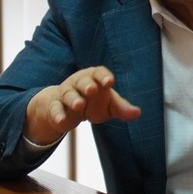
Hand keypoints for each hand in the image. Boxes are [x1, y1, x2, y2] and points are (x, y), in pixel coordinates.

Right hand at [24, 66, 140, 145]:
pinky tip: (61, 121)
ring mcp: (65, 94)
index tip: (109, 81)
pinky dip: (57, 114)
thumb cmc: (93, 103)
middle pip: (82, 81)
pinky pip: (55, 108)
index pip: (99, 72)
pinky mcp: (54, 106)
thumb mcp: (109, 106)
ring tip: (79, 105)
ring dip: (73, 99)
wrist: (66, 110)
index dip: (103, 76)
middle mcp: (78, 83)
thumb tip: (137, 113)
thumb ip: (122, 108)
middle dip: (87, 85)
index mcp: (94, 78)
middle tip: (92, 89)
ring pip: (68, 94)